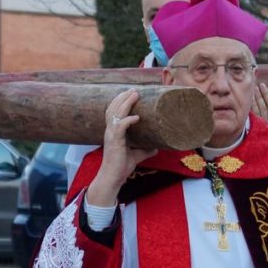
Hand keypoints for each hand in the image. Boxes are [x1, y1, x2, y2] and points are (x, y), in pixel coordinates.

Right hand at [86, 89, 157, 206]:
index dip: (120, 101)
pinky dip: (128, 121)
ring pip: (115, 114)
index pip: (113, 111)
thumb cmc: (121, 167)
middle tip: (134, 90)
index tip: (130, 93)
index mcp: (113, 132)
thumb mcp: (136, 155)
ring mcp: (111, 136)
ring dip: (125, 103)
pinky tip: (137, 118)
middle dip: (123, 97)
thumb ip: (145, 150)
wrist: (113, 178)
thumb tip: (157, 147)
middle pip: (113, 108)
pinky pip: (120, 127)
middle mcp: (110, 131)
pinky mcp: (115, 142)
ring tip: (134, 94)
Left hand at [251, 83, 267, 123]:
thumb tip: (265, 86)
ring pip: (261, 108)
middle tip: (262, 85)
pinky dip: (252, 103)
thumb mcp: (267, 113)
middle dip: (266, 94)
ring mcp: (261, 122)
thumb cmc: (260, 116)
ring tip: (255, 88)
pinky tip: (249, 96)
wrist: (252, 131)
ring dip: (258, 97)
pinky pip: (253, 111)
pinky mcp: (252, 122)